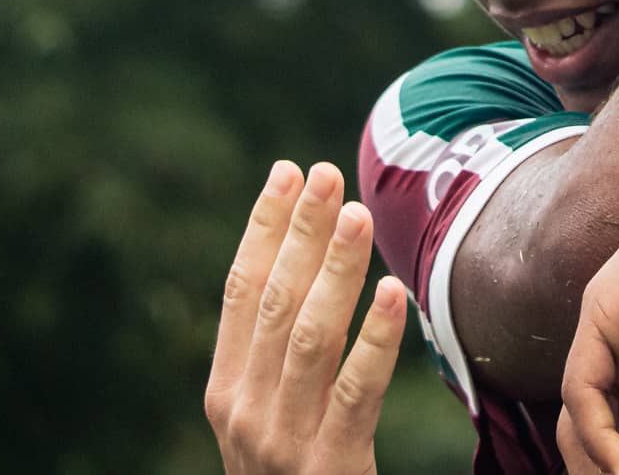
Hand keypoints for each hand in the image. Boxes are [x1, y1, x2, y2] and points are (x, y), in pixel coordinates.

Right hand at [205, 160, 408, 474]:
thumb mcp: (272, 418)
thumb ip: (281, 356)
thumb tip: (307, 265)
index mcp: (226, 390)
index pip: (240, 292)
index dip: (262, 228)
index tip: (285, 172)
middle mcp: (243, 410)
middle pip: (273, 302)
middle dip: (299, 233)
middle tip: (326, 173)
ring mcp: (280, 440)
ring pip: (309, 337)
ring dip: (334, 270)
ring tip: (358, 215)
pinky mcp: (328, 465)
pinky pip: (355, 391)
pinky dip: (374, 338)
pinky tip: (392, 293)